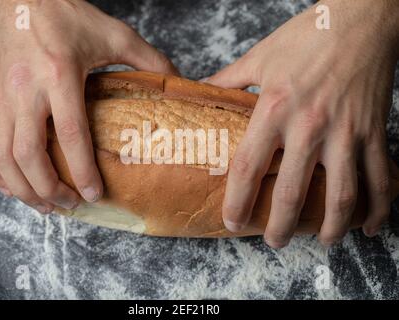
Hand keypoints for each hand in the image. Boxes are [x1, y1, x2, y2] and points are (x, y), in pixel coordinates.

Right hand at [0, 0, 177, 212]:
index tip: (95, 194)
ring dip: (23, 189)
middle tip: (71, 205)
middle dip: (50, 190)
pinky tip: (12, 185)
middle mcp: (25, 92)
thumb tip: (178, 82)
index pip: (71, 135)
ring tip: (46, 205)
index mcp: (60, 76)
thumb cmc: (67, 15)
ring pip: (2, 158)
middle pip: (29, 156)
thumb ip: (149, 59)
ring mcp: (2, 99)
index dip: (83, 171)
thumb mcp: (115, 33)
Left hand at [206, 0, 398, 246]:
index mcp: (274, 108)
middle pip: (291, 193)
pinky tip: (369, 225)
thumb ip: (227, 80)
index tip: (232, 220)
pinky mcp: (374, 132)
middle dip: (279, 226)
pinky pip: (382, 178)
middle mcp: (310, 126)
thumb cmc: (307, 35)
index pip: (248, 167)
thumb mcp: (258, 56)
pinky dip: (378, 207)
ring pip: (341, 195)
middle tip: (272, 241)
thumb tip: (200, 91)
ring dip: (330, 227)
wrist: (360, 18)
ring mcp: (346, 132)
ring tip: (320, 241)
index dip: (237, 201)